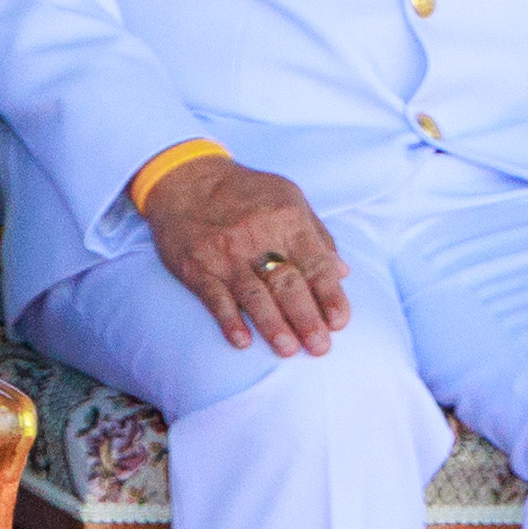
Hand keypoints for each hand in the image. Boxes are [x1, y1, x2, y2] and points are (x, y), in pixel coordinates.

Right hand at [139, 149, 347, 357]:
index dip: (330, 296)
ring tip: (288, 350)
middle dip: (306, 318)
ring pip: (253, 295)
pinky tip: (242, 340)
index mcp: (286, 220)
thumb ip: (317, 235)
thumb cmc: (244, 192)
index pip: (315, 265)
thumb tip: (342, 272)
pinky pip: (214, 297)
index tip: (340, 322)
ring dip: (272, 325)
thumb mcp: (288, 198)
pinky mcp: (196, 265)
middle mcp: (257, 237)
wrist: (185, 178)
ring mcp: (225, 254)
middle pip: (287, 284)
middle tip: (320, 347)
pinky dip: (228, 320)